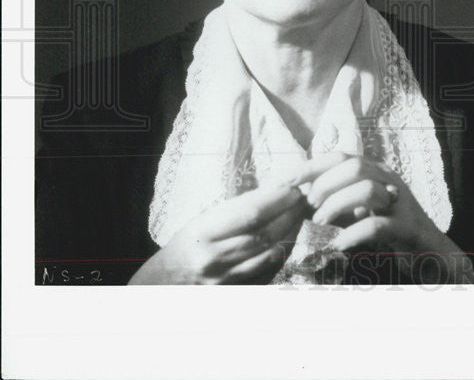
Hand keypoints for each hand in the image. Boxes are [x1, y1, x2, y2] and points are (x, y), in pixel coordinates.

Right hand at [129, 185, 306, 284]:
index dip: (276, 199)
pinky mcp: (235, 292)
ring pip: (270, 254)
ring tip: (300, 215)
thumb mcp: (204, 220)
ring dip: (291, 232)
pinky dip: (283, 252)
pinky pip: (268, 271)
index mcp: (203, 234)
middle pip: (264, 234)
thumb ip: (237, 209)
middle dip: (288, 214)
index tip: (292, 187)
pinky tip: (290, 237)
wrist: (165, 282)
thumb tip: (276, 191)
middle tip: (303, 199)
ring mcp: (225, 280)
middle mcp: (213, 259)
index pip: (249, 213)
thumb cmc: (188, 244)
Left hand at [292, 153, 473, 283]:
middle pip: (353, 167)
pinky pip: (377, 225)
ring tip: (320, 223)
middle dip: (325, 185)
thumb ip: (337, 201)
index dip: (312, 166)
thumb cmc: (389, 230)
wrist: (430, 251)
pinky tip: (337, 244)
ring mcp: (400, 203)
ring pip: (366, 189)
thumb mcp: (360, 209)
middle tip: (310, 208)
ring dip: (337, 205)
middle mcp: (389, 181)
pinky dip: (352, 234)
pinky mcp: (407, 228)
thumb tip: (300, 199)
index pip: (341, 156)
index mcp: (376, 172)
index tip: (287, 180)